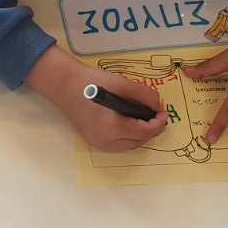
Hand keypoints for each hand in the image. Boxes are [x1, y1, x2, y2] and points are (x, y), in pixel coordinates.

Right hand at [26, 47, 169, 149]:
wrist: (64, 85)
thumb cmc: (92, 82)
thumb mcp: (123, 84)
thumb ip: (144, 95)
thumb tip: (157, 105)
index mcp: (114, 127)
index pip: (145, 132)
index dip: (159, 123)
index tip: (163, 112)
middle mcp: (106, 140)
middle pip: (138, 142)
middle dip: (151, 131)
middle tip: (157, 116)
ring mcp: (97, 142)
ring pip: (128, 145)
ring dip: (140, 135)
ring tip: (145, 119)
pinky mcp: (92, 139)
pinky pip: (117, 143)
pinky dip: (128, 135)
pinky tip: (129, 122)